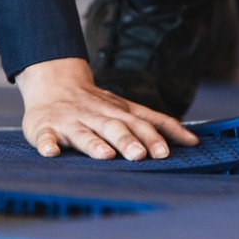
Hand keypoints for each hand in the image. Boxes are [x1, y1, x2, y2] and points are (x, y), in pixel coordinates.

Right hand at [16, 56, 197, 160]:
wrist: (54, 83)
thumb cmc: (97, 104)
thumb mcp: (128, 110)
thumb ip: (156, 124)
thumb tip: (193, 141)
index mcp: (117, 112)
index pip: (139, 123)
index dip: (152, 137)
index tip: (165, 152)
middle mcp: (96, 115)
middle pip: (114, 128)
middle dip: (127, 141)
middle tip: (139, 156)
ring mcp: (70, 122)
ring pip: (84, 133)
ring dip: (94, 144)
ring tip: (105, 155)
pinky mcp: (45, 128)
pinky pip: (45, 137)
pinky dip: (47, 144)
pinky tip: (51, 152)